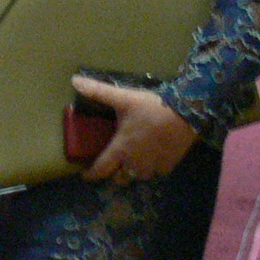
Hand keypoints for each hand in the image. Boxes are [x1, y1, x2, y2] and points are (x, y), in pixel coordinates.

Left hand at [71, 74, 198, 184]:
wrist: (186, 114)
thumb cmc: (151, 108)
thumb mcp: (123, 98)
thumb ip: (98, 92)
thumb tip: (74, 80)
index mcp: (120, 149)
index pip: (100, 169)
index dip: (91, 174)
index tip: (86, 175)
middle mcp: (134, 163)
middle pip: (119, 179)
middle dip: (114, 175)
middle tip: (112, 165)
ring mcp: (153, 167)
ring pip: (138, 178)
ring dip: (133, 173)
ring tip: (132, 162)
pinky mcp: (168, 166)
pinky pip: (156, 173)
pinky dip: (152, 169)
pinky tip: (152, 159)